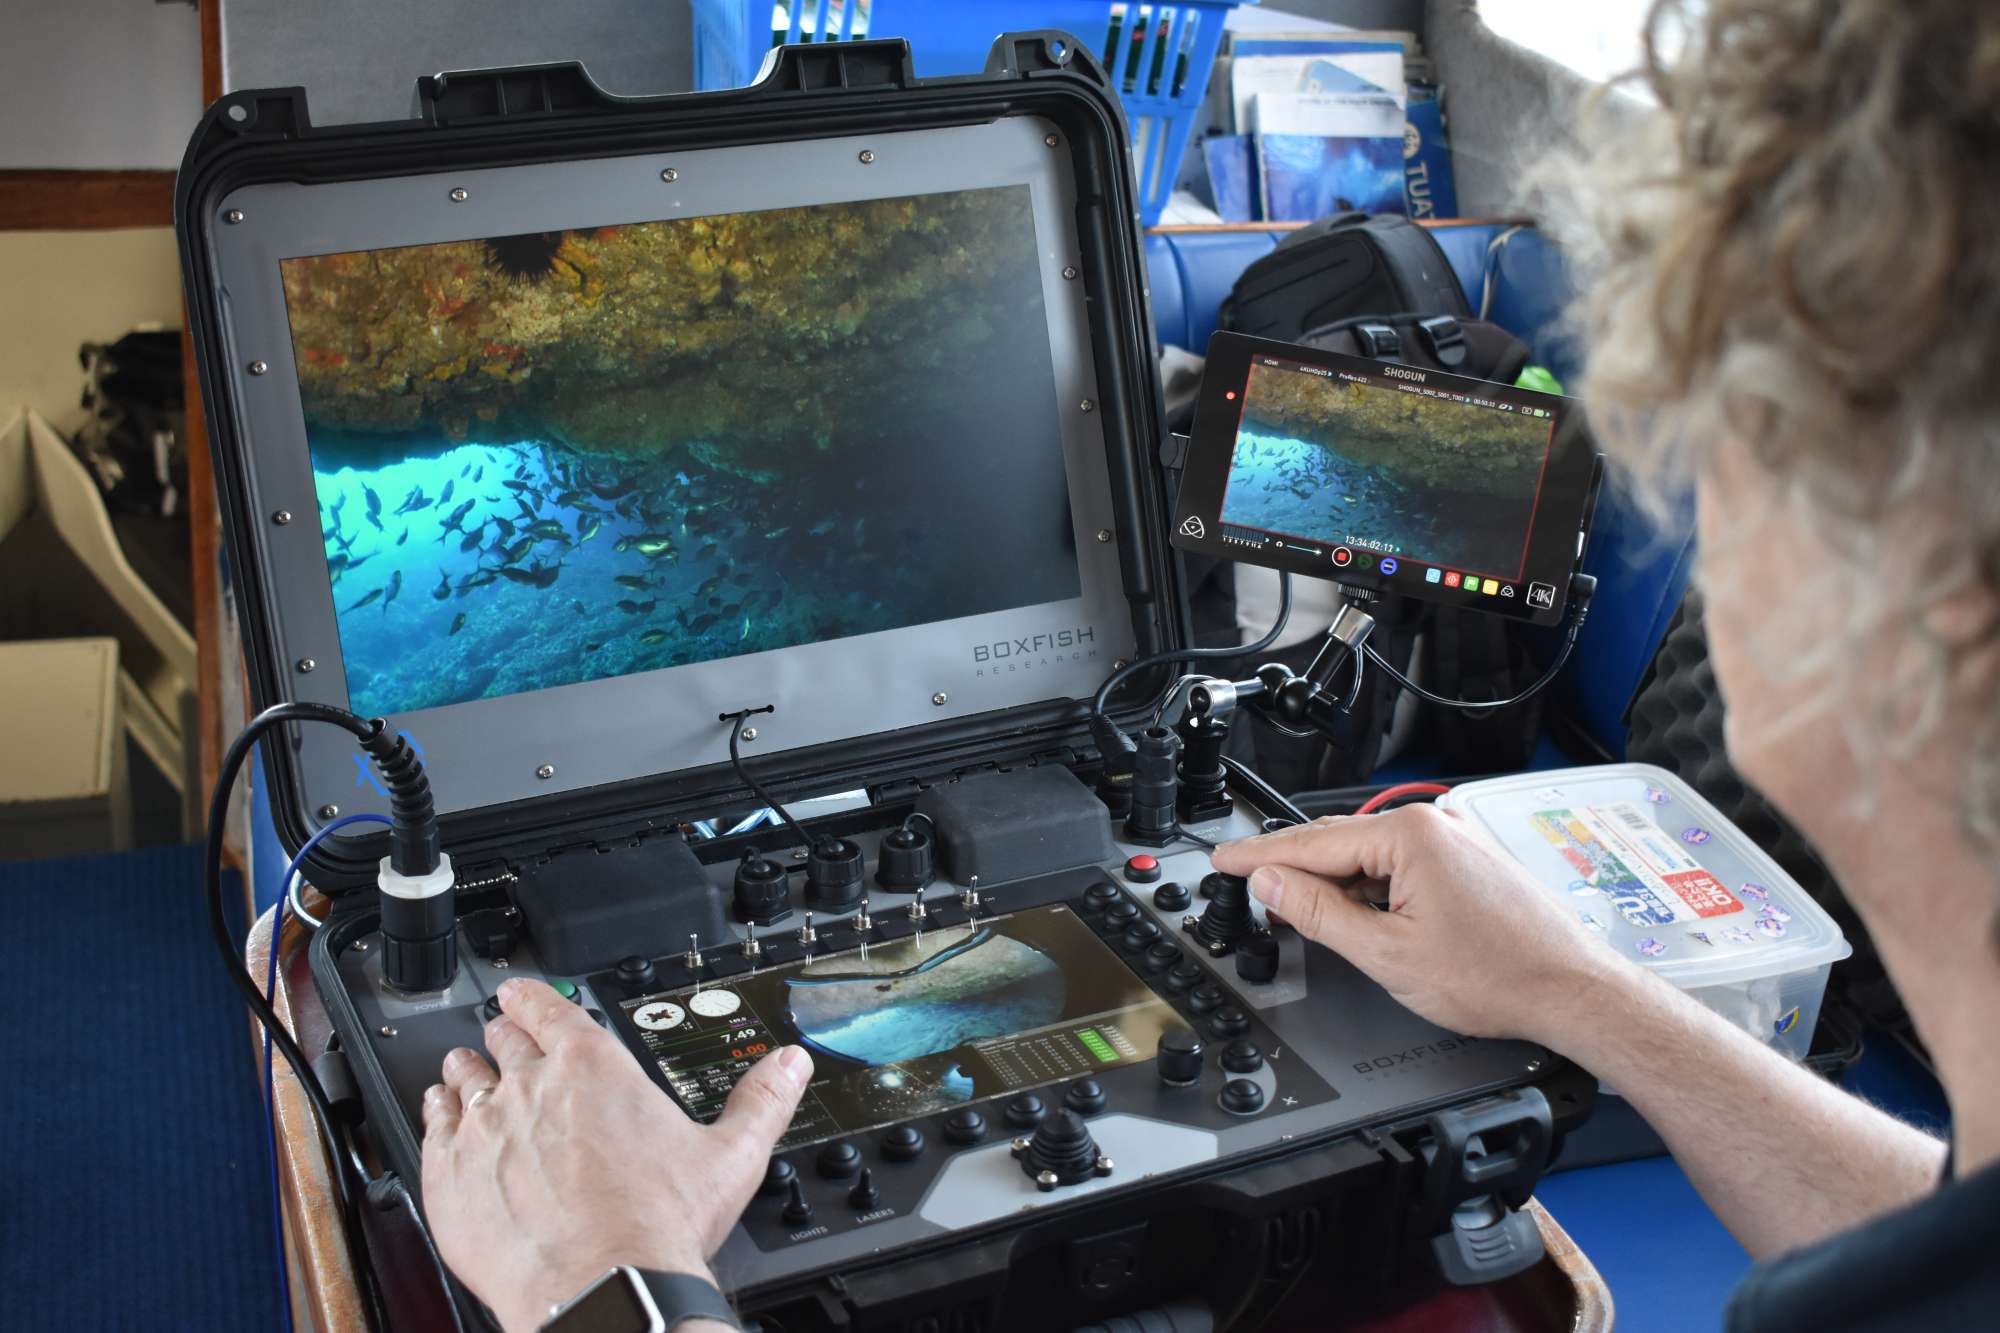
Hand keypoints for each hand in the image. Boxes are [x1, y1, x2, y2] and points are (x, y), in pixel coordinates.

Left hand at [420, 977, 811, 1331]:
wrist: (600, 1288)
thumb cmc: (655, 1225)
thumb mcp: (730, 1156)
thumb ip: (762, 1101)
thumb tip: (787, 1068)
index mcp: (593, 1067)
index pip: (548, 1009)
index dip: (530, 996)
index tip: (521, 993)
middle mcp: (531, 1086)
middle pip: (504, 1041)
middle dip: (504, 1034)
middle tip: (504, 1035)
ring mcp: (484, 1128)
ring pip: (463, 1078)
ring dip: (466, 1069)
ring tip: (464, 1069)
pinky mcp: (450, 1174)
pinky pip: (433, 1126)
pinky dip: (435, 1113)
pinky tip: (439, 1114)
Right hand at [1211, 806, 1626, 1046]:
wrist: (1571, 990)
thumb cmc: (1498, 975)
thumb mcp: (1386, 954)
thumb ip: (1319, 914)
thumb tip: (1272, 883)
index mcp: (1408, 836)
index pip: (1310, 843)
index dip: (1259, 857)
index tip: (1223, 861)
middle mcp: (1431, 826)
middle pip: (1337, 843)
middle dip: (1291, 867)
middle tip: (1247, 886)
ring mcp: (1452, 841)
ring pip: (1368, 856)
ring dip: (1332, 882)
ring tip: (1296, 908)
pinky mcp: (1466, 862)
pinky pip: (1399, 865)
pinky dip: (1368, 886)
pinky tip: (1354, 912)